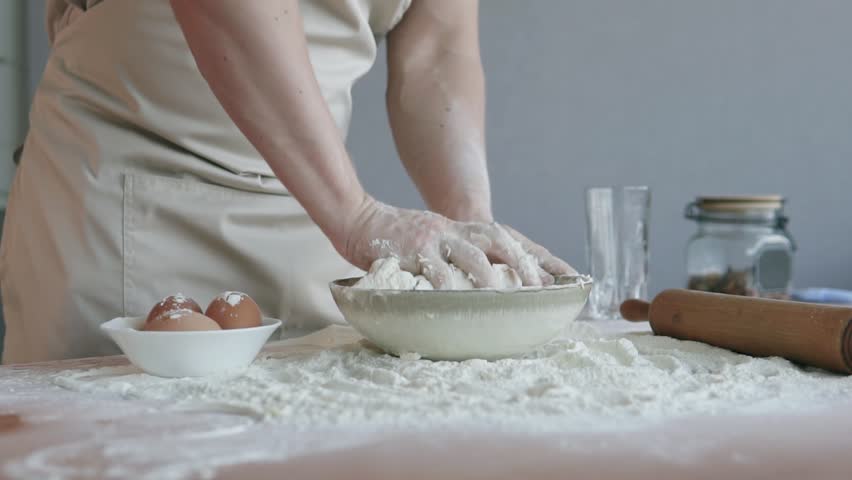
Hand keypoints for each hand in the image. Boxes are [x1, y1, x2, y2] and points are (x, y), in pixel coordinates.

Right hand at [342, 197, 576, 288]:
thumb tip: (488, 291)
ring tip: (502, 296)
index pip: (510, 238)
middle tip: (539, 287)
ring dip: (490, 275)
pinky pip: (432, 269)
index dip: (539, 256)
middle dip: (522, 262)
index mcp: (463, 230)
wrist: (359, 220)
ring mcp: (434, 238)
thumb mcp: (435, 243)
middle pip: (499, 238)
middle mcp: (454, 230)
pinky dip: (445, 284)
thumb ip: (458, 260)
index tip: (567, 277)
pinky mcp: (412, 249)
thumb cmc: (398, 240)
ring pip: (471, 252)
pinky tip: (454, 299)